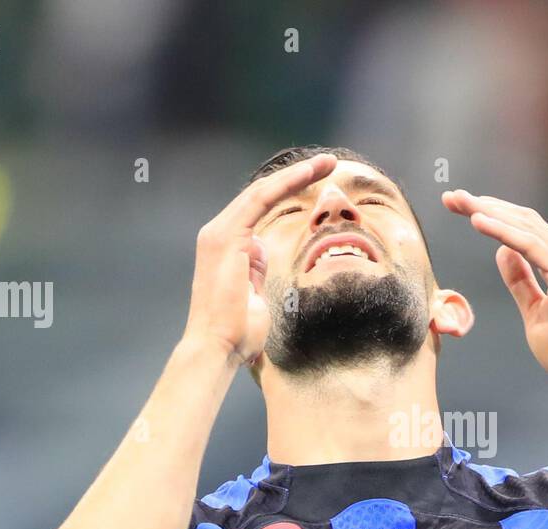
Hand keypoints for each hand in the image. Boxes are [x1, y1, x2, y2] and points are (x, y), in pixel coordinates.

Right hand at [185, 154, 337, 365]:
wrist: (218, 348)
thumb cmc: (238, 332)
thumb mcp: (254, 294)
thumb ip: (256, 270)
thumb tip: (260, 253)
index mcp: (227, 245)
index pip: (260, 208)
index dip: (289, 191)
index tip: (320, 182)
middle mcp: (219, 233)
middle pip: (262, 194)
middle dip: (298, 176)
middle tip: (330, 162)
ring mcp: (219, 233)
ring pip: (263, 191)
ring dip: (297, 174)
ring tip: (328, 162)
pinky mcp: (225, 238)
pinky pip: (260, 201)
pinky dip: (285, 184)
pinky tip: (309, 173)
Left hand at [442, 188, 547, 392]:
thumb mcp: (534, 312)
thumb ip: (520, 283)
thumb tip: (502, 254)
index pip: (523, 229)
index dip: (492, 215)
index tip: (461, 208)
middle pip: (521, 220)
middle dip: (484, 205)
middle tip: (451, 197)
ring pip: (524, 226)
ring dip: (489, 211)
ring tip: (460, 202)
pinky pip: (529, 245)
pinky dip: (502, 230)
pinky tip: (478, 221)